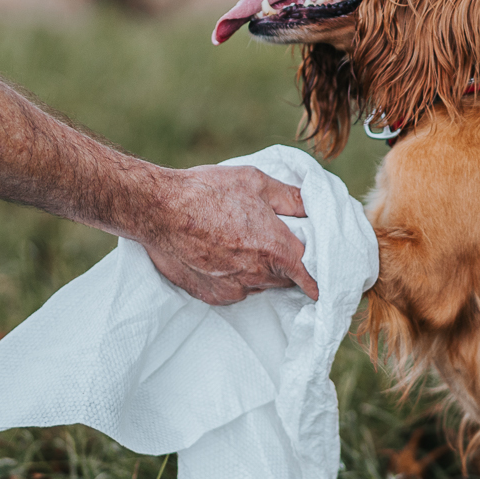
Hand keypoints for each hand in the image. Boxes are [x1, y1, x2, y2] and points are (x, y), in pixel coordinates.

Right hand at [135, 166, 317, 305]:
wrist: (158, 209)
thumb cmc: (208, 191)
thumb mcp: (257, 182)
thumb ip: (292, 198)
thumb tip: (314, 206)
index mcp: (275, 249)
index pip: (310, 274)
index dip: (317, 278)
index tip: (320, 285)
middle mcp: (257, 275)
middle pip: (285, 280)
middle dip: (286, 266)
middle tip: (274, 244)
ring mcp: (233, 289)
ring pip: (261, 286)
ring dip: (260, 272)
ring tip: (243, 246)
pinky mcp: (212, 296)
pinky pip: (236, 291)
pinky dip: (236, 279)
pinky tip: (223, 256)